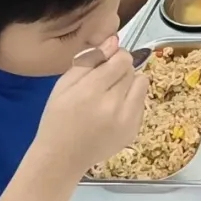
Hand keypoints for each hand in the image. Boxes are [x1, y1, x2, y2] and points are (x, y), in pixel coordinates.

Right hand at [32, 35, 147, 176]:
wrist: (61, 159)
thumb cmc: (58, 119)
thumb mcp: (63, 85)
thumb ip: (89, 60)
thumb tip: (114, 41)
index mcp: (91, 92)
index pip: (121, 59)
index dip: (115, 56)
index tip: (106, 62)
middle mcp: (113, 106)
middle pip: (131, 69)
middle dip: (120, 70)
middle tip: (103, 83)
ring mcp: (126, 121)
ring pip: (142, 83)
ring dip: (130, 84)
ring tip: (111, 95)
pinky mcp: (134, 131)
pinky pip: (142, 103)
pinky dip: (131, 102)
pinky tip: (114, 111)